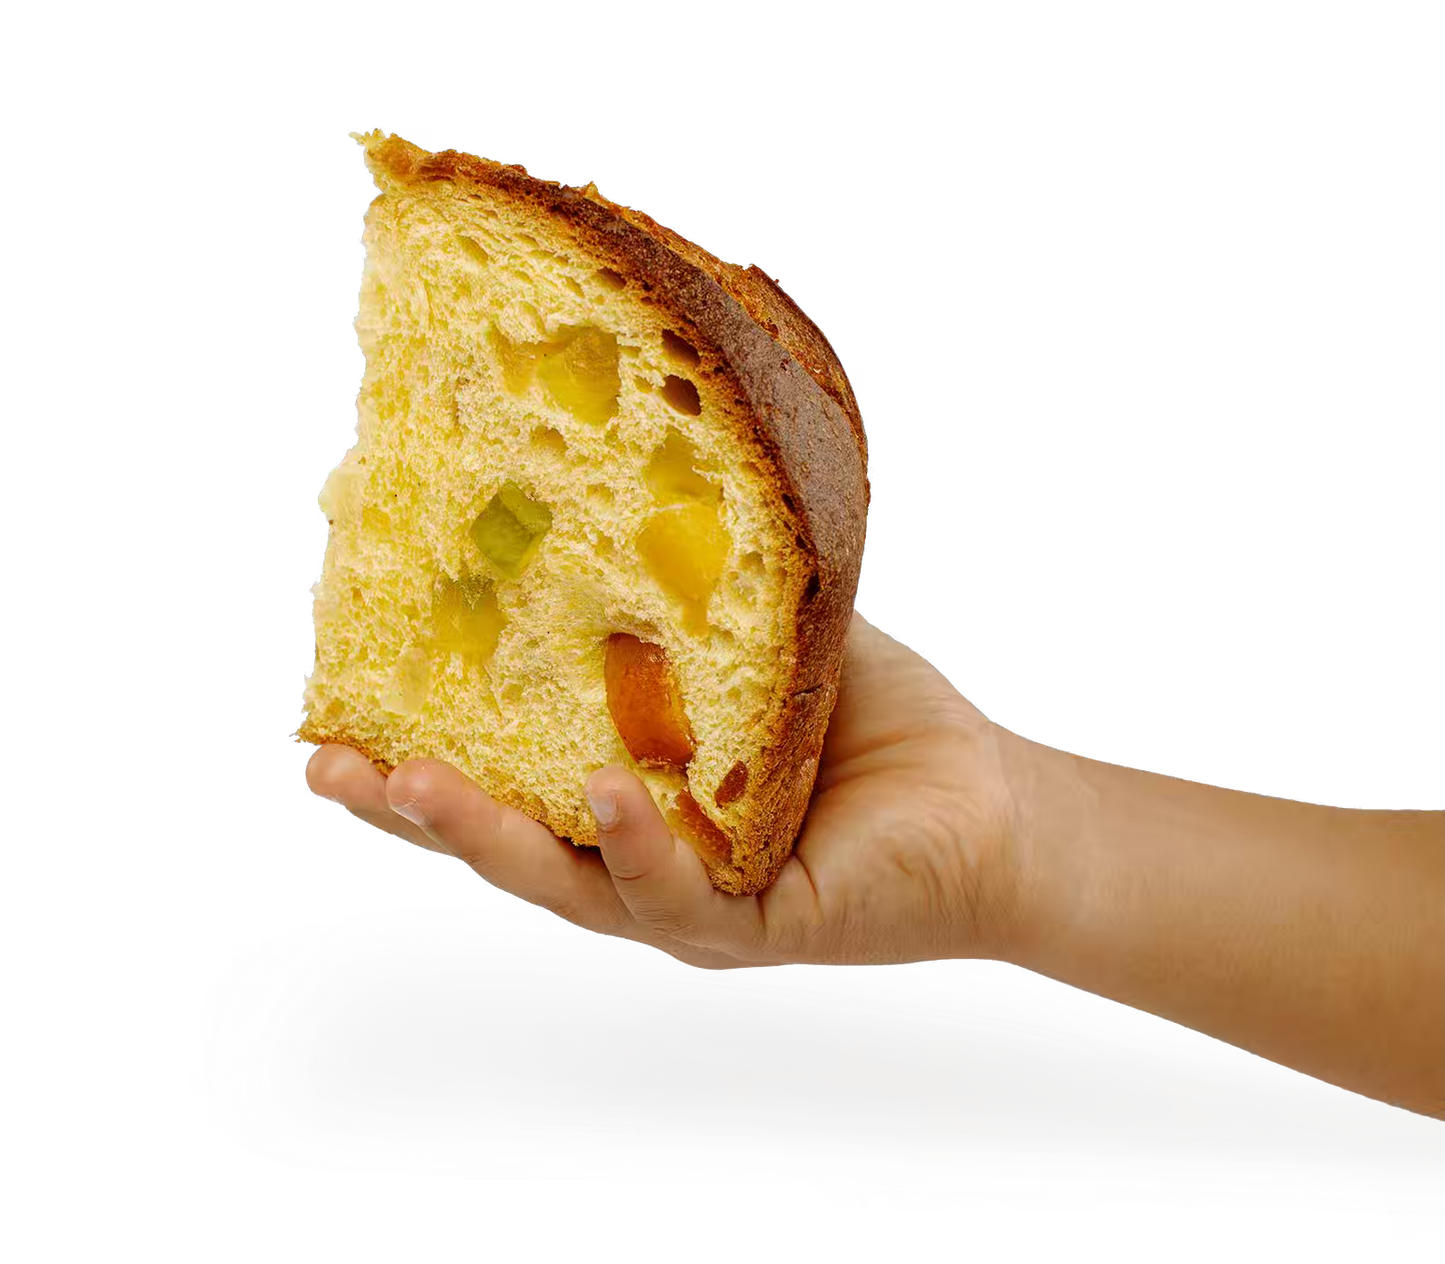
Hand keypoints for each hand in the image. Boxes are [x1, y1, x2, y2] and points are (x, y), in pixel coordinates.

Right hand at [305, 610, 1028, 969]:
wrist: (987, 801)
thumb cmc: (876, 726)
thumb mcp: (770, 642)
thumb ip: (700, 602)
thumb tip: (640, 509)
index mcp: (638, 788)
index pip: (516, 773)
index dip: (429, 747)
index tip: (346, 712)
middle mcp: (650, 852)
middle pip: (513, 839)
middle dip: (418, 807)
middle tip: (336, 766)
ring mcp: (694, 899)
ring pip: (571, 880)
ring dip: (491, 835)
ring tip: (418, 784)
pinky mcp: (755, 924)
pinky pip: (678, 894)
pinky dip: (636, 847)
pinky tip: (605, 797)